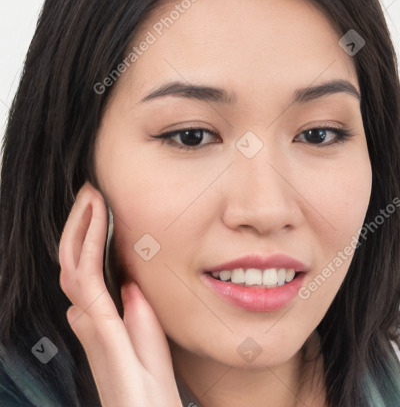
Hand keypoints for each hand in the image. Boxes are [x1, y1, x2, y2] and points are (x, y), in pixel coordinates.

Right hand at [59, 181, 182, 406]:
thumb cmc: (152, 383)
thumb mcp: (147, 336)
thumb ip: (135, 309)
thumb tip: (128, 283)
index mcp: (99, 317)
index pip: (85, 268)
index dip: (87, 235)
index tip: (100, 205)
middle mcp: (87, 315)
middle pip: (73, 260)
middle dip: (79, 223)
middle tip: (90, 192)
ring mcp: (89, 319)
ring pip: (72, 262)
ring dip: (80, 226)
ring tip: (90, 196)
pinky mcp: (98, 324)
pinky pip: (86, 276)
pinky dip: (87, 244)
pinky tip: (95, 219)